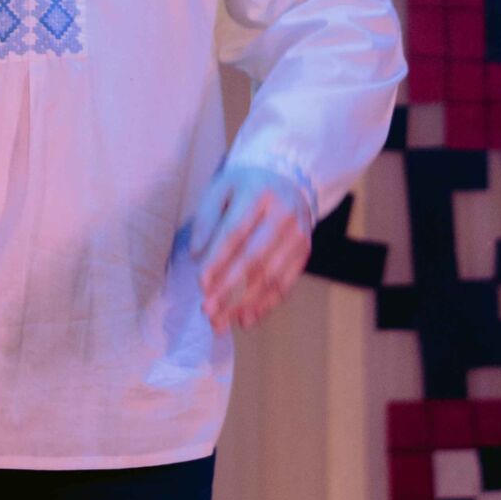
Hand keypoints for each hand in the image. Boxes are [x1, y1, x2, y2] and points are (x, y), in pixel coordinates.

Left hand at [188, 164, 312, 333]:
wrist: (288, 178)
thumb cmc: (245, 188)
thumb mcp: (220, 189)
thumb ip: (206, 218)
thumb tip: (196, 255)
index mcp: (258, 194)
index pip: (235, 232)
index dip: (218, 260)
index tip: (201, 283)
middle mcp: (283, 214)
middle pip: (255, 259)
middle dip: (229, 289)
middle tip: (208, 310)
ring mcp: (298, 235)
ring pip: (271, 277)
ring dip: (244, 304)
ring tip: (221, 321)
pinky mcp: (304, 252)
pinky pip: (285, 284)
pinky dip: (265, 305)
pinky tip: (245, 319)